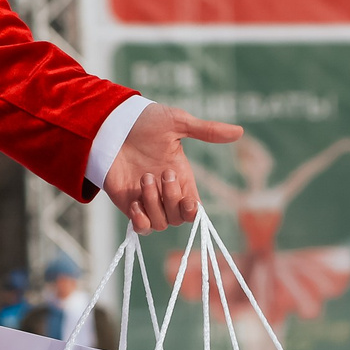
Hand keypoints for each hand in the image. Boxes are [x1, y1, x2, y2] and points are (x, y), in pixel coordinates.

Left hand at [101, 103, 239, 232]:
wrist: (109, 123)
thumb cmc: (143, 121)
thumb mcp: (177, 122)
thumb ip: (207, 131)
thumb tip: (240, 131)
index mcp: (182, 177)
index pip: (194, 209)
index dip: (193, 212)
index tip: (188, 201)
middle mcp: (166, 192)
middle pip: (178, 218)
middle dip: (171, 198)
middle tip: (161, 172)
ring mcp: (146, 200)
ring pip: (161, 224)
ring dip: (154, 204)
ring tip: (144, 177)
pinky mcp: (127, 204)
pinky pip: (140, 228)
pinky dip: (140, 221)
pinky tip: (135, 201)